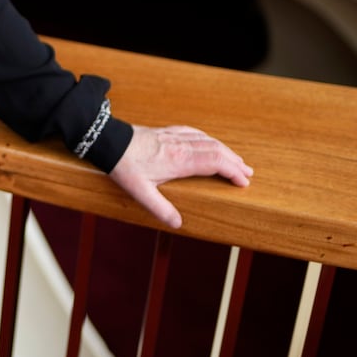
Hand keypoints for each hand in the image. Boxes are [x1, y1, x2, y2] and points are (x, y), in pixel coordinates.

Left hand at [109, 125, 251, 229]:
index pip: (215, 163)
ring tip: (236, 160)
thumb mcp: (140, 192)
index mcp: (179, 161)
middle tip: (248, 172)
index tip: (244, 181)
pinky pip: (195, 132)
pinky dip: (208, 139)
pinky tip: (210, 141)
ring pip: (208, 140)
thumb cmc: (124, 166)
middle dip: (234, 161)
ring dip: (224, 150)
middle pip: (217, 150)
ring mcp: (175, 136)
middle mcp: (181, 146)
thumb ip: (160, 209)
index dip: (232, 171)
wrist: (108, 141)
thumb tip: (178, 224)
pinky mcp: (167, 132)